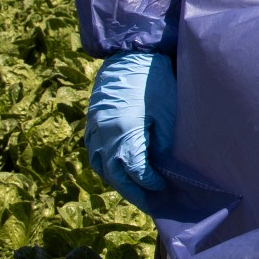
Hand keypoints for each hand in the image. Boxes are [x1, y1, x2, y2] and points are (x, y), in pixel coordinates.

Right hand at [86, 52, 175, 212]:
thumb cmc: (154, 82)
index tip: (163, 188)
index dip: (149, 184)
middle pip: (115, 175)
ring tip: (135, 191)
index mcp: (123, 133)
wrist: (131, 54)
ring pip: (101, 166)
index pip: (135, 171)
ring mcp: (94, 129)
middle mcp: (104, 135)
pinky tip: (118, 171)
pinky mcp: (92, 122)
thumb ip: (163, 145)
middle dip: (133, 192)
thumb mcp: (166, 114)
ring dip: (118, 181)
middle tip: (150, 203)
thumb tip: (165, 169)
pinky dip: (106, 166)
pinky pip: (94, 153)